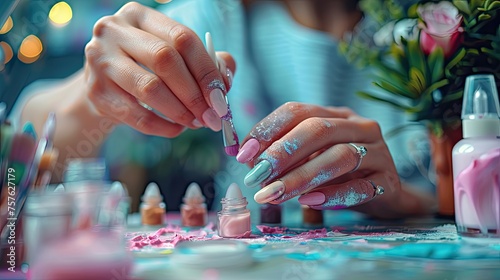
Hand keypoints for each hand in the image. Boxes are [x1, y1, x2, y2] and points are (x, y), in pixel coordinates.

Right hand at [83, 2, 234, 136]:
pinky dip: (163, 126)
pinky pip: (137, 115)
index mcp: (139, 15)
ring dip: (180, 111)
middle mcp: (114, 30)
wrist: (101, 87)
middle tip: (212, 116)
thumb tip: (226, 81)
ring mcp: (100, 60)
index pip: (182, 37)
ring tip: (196, 123)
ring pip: (150, 88)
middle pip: (165, 59)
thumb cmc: (144, 68)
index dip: (206, 69)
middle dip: (194, 93)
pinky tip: (177, 129)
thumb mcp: (172, 55)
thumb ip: (205, 61)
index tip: (222, 96)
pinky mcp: (95, 92)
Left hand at [237, 102, 429, 218]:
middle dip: (283, 153)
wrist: (386, 194)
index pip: (298, 111)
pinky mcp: (388, 182)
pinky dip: (333, 195)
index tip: (243, 154)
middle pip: (319, 130)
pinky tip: (309, 202)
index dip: (267, 129)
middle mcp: (359, 127)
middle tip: (256, 176)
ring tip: (275, 194)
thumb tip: (246, 157)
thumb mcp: (312, 157)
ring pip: (340, 157)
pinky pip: (361, 188)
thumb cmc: (340, 173)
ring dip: (302, 177)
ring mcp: (378, 153)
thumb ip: (284, 153)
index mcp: (336, 115)